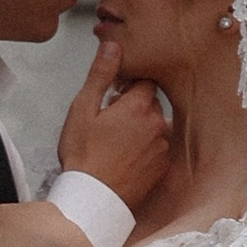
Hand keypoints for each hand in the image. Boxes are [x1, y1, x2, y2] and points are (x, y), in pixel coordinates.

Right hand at [59, 42, 169, 210]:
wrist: (93, 199)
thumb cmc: (84, 156)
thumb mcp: (83, 109)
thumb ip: (101, 75)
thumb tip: (112, 47)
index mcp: (139, 107)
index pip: (145, 81)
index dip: (128, 85)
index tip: (113, 95)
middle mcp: (158, 125)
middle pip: (151, 103)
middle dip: (134, 107)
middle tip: (109, 122)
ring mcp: (162, 148)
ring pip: (155, 127)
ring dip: (140, 129)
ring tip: (114, 144)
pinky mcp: (163, 168)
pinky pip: (157, 149)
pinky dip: (145, 149)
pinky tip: (124, 158)